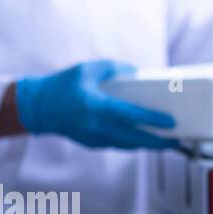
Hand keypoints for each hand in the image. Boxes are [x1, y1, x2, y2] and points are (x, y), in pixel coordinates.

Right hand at [15, 60, 177, 149]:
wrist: (36, 107)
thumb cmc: (64, 85)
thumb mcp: (89, 69)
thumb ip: (115, 68)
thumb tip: (138, 73)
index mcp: (96, 106)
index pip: (131, 117)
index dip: (153, 120)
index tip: (171, 123)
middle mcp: (96, 126)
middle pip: (134, 139)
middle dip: (157, 142)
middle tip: (176, 140)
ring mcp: (92, 137)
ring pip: (127, 145)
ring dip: (147, 145)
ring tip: (166, 142)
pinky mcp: (90, 143)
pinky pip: (117, 145)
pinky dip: (132, 144)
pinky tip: (144, 139)